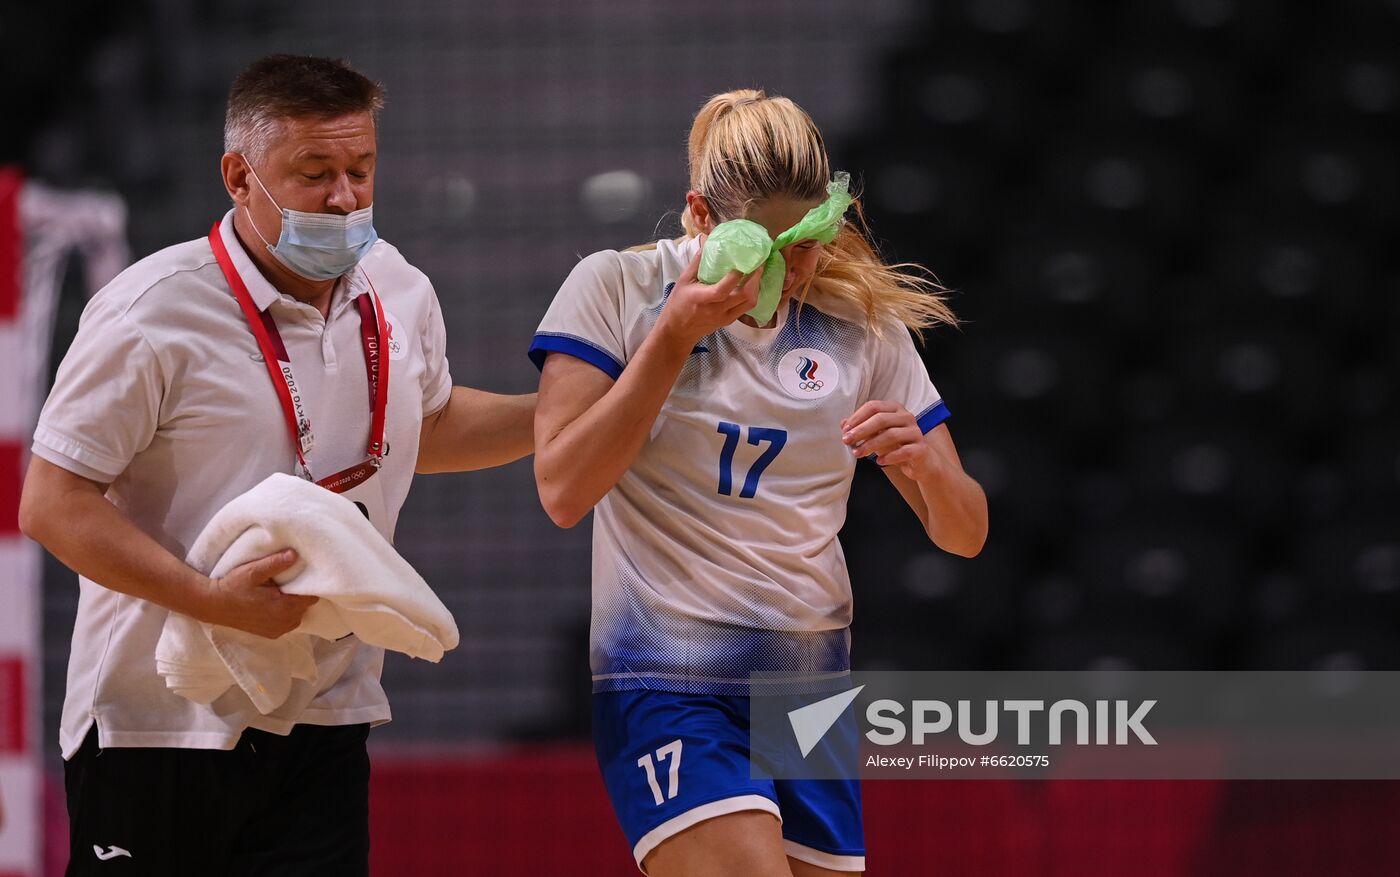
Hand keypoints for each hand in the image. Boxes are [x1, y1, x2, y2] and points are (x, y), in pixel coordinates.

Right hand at [198, 549, 318, 638]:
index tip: (301, 575)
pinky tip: (274, 604)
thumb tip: (295, 554)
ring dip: (293, 605)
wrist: (213, 605)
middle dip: (300, 594)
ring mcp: (278, 630)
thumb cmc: (233, 586)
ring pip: (298, 615)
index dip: (308, 585)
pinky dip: (285, 615)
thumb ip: (275, 563)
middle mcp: (285, 622)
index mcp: (285, 607)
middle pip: (306, 606)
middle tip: (288, 582)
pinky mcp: (271, 634)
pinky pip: (287, 623)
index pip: (311, 596)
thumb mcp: (253, 571)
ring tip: (280, 592)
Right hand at [653, 237, 760, 348]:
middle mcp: (716, 310)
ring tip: (757, 272)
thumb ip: (696, 263)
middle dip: (755, 278)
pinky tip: (752, 284)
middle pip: (744, 296)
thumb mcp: (683, 281)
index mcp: (702, 298)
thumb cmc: (678, 304)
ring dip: (757, 287)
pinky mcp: (729, 321)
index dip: (735, 276)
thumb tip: (708, 243)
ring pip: (750, 303)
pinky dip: (752, 294)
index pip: (722, 290)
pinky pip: (747, 307)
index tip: (743, 261)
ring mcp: (725, 317)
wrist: (678, 331)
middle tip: (758, 263)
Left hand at [841, 401, 940, 480]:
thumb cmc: (896, 445)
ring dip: (871, 444)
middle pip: (881, 419)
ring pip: (891, 435)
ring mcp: (915, 432)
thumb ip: (861, 428)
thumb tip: (842, 424)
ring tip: (857, 453)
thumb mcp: (876, 435)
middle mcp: (907, 417)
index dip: (857, 417)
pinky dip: (890, 456)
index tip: (845, 430)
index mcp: (895, 409)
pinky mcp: (921, 448)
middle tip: (847, 441)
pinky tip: (879, 461)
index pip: (873, 406)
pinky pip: (904, 451)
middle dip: (861, 430)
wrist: (921, 462)